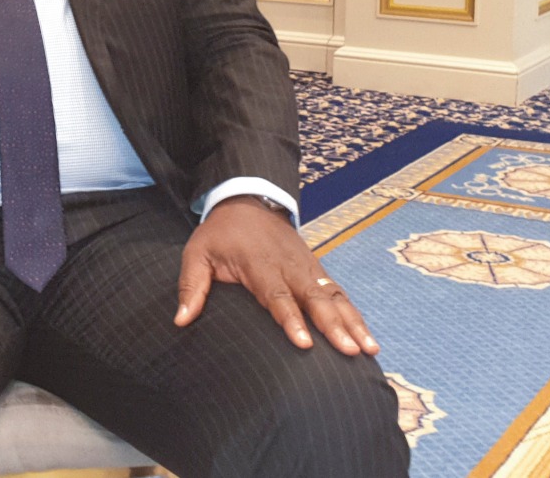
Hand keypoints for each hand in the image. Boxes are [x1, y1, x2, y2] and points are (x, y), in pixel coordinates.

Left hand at [175, 195, 379, 356]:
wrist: (248, 198)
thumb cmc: (220, 233)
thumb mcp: (197, 252)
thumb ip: (191, 285)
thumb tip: (181, 320)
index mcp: (259, 264)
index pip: (276, 296)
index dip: (290, 319)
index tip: (303, 342)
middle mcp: (289, 266)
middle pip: (314, 298)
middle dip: (333, 325)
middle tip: (349, 350)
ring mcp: (306, 267)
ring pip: (333, 296)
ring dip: (352, 322)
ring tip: (368, 349)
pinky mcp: (316, 269)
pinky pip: (338, 293)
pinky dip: (354, 314)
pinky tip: (367, 337)